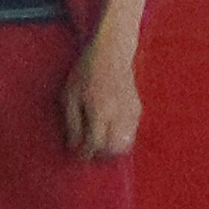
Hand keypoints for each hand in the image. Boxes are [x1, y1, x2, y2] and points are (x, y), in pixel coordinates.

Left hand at [68, 35, 144, 160]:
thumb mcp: (69, 96)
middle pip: (115, 148)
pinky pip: (131, 132)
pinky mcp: (138, 109)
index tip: (78, 154)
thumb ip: (72, 122)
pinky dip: (120, 137)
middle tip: (89, 150)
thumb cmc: (85, 73)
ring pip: (127, 143)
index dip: (86, 153)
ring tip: (98, 142)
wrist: (112, 54)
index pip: (96, 143)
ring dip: (112, 148)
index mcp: (100, 110)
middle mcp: (120, 114)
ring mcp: (132, 111)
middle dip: (101, 154)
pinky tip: (108, 131)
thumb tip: (73, 146)